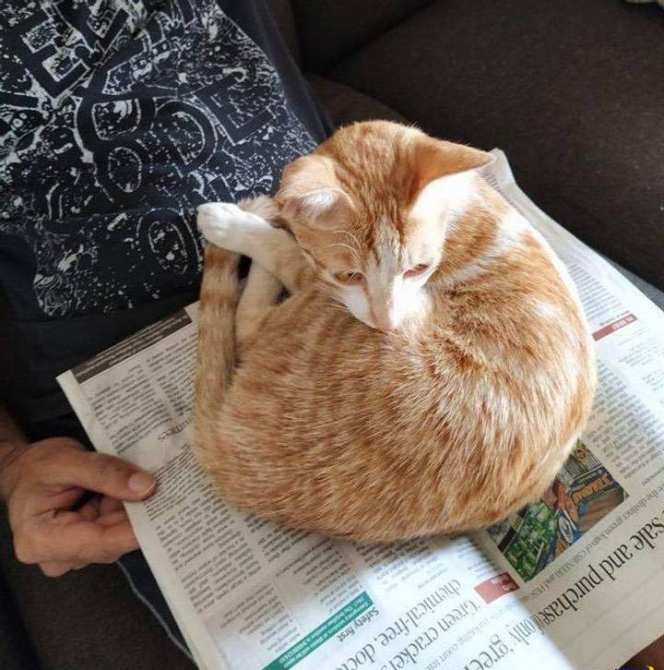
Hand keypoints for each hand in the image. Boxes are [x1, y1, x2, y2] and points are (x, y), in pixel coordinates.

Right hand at [1, 437, 155, 576]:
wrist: (24, 470)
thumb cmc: (37, 466)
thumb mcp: (68, 460)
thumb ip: (105, 473)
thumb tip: (146, 487)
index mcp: (41, 540)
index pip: (99, 542)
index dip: (136, 530)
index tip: (167, 514)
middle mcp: (58, 555)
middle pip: (112, 542)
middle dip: (141, 518)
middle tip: (173, 493)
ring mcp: (74, 552)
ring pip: (118, 535)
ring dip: (138, 512)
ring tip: (160, 487)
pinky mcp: (88, 542)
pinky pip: (117, 528)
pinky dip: (130, 510)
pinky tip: (146, 492)